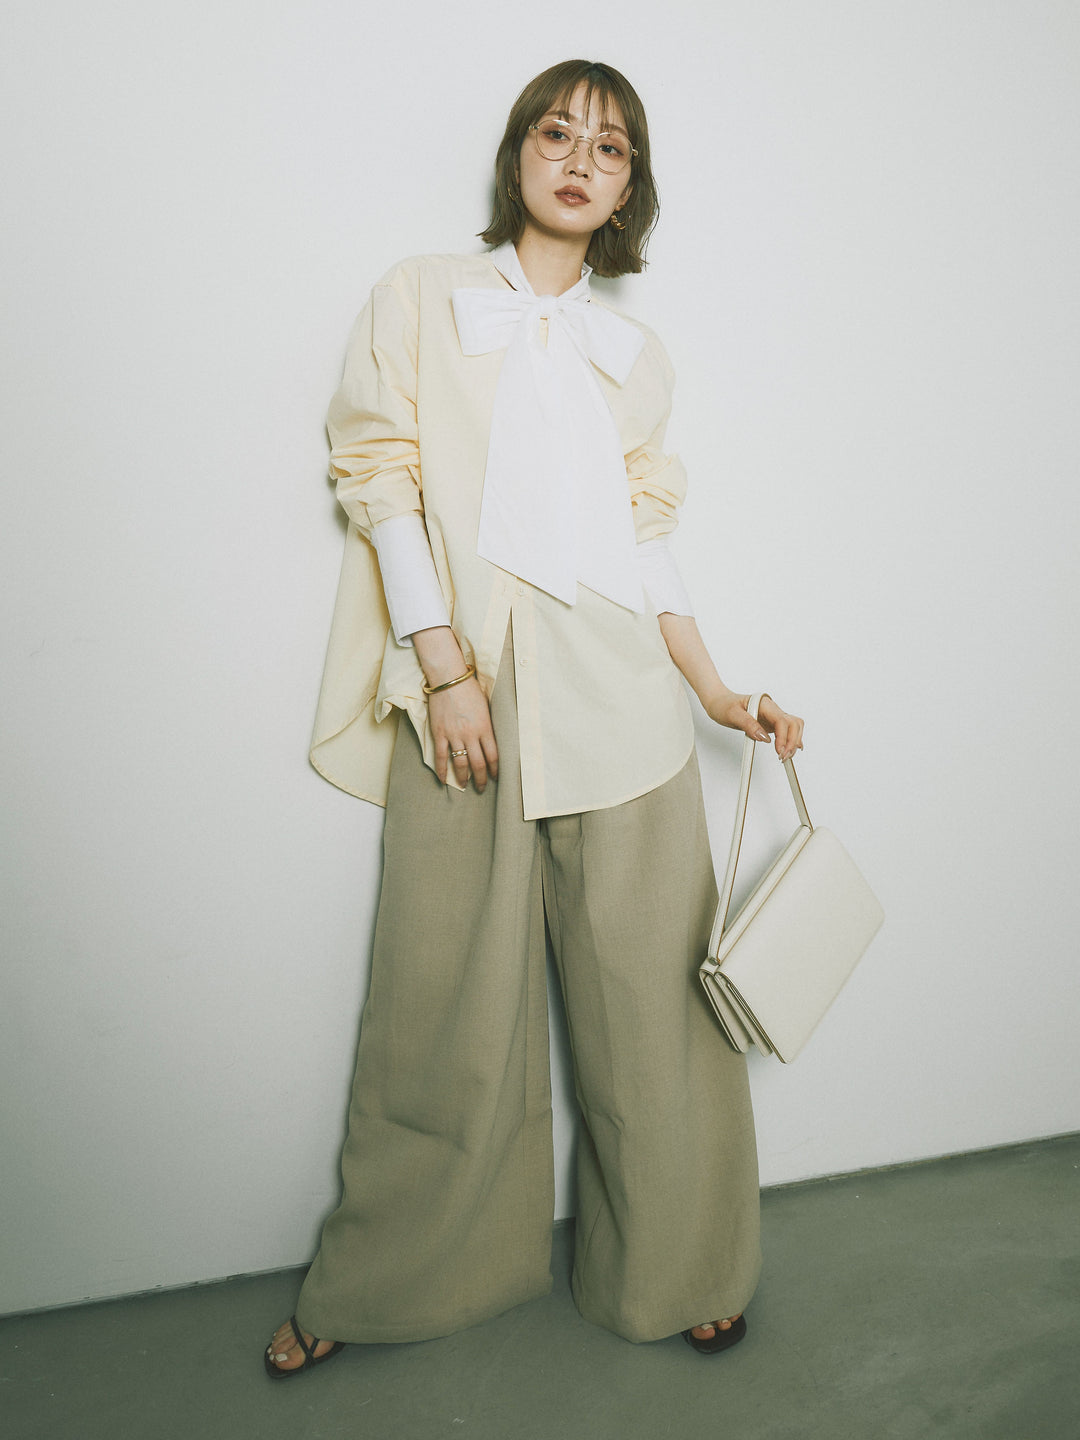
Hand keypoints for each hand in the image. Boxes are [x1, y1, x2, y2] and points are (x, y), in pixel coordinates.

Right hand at [428, 677, 498, 791]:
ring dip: (463, 778)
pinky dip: (442, 770)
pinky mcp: (440, 733)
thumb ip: (488, 725)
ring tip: (465, 785)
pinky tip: (443, 779)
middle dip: (482, 779)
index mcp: (485, 728)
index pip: (493, 756)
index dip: (495, 769)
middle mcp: (471, 734)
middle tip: (482, 788)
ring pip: (460, 763)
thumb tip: (491, 739)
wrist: (449, 679)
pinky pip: (441, 756)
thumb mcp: (486, 707)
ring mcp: (454, 735)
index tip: (496, 776)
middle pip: (478, 764)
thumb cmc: (469, 689)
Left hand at [705, 689, 804, 762]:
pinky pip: (787, 730)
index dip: (784, 737)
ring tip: (784, 756)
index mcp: (764, 704)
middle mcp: (772, 709)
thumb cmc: (724, 705)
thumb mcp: (732, 715)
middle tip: (783, 757)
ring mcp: (773, 716)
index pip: (782, 720)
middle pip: (793, 723)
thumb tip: (764, 738)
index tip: (779, 751)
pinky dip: (789, 740)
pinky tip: (787, 750)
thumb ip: (749, 725)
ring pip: (794, 726)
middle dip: (792, 741)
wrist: (719, 702)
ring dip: (793, 741)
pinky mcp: (771, 722)